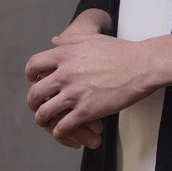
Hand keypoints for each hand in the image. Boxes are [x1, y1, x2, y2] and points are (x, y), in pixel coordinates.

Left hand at [25, 9, 113, 148]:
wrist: (141, 65)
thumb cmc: (120, 51)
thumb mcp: (92, 38)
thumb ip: (69, 40)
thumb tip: (54, 41)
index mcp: (65, 55)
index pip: (33, 66)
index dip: (31, 75)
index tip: (35, 80)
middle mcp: (65, 74)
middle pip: (34, 93)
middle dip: (33, 102)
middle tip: (39, 105)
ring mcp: (74, 94)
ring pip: (44, 113)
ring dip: (43, 120)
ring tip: (49, 121)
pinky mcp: (85, 110)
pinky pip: (62, 127)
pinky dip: (60, 132)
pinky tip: (64, 130)